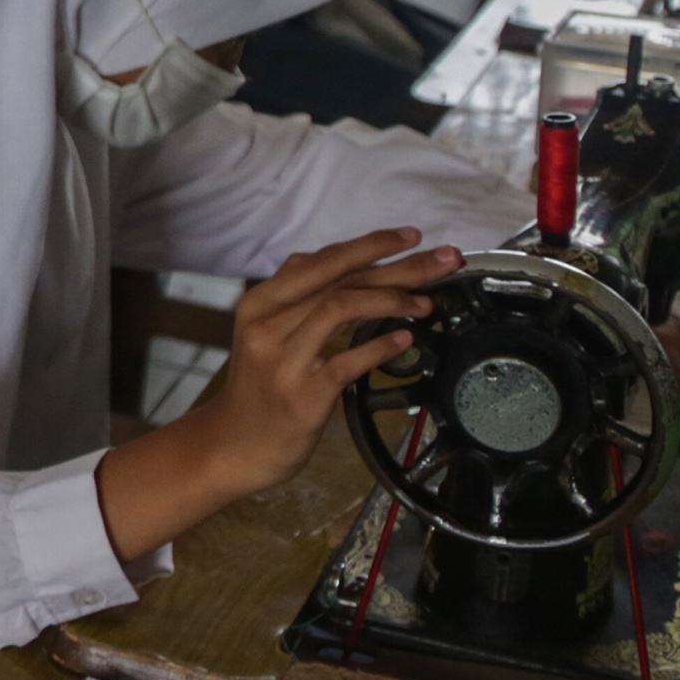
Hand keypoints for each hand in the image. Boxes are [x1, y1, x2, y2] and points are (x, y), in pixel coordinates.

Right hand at [95, 232, 459, 562]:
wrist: (235, 443)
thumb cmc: (258, 387)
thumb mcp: (263, 332)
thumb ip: (295, 295)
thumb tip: (334, 259)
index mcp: (260, 303)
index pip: (323, 260)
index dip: (371, 244)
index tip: (411, 236)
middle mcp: (268, 325)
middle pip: (339, 280)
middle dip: (398, 265)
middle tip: (443, 258)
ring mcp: (285, 359)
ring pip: (340, 308)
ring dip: (391, 299)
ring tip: (426, 302)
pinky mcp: (304, 393)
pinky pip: (348, 361)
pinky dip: (380, 346)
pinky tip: (405, 338)